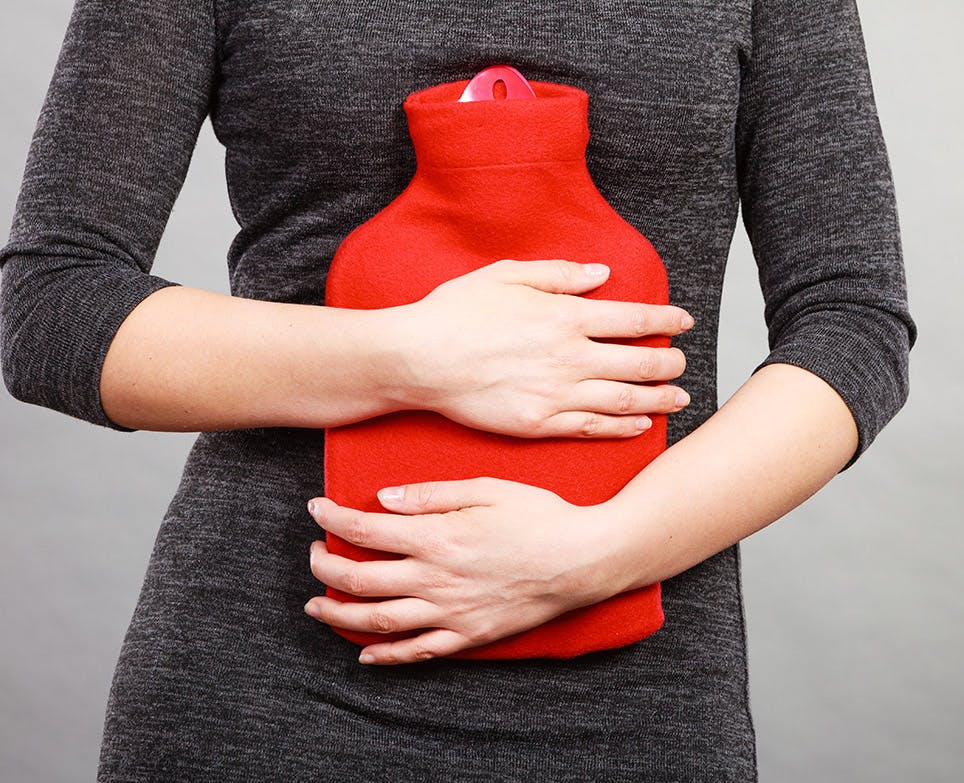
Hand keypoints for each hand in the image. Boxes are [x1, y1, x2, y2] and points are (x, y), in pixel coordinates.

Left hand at [303, 477, 618, 664]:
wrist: (585, 559)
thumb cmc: (540, 516)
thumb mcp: (486, 489)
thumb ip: (430, 495)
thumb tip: (382, 499)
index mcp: (437, 538)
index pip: (365, 531)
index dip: (333, 520)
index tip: (316, 509)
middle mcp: (436, 579)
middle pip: (361, 580)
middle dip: (326, 567)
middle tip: (313, 554)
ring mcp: (451, 612)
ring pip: (379, 621)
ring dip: (340, 616)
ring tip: (316, 607)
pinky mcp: (470, 635)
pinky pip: (419, 652)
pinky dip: (387, 656)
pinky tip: (366, 655)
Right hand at [388, 258, 692, 437]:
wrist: (418, 359)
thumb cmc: (455, 313)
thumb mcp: (506, 276)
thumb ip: (559, 275)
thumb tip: (601, 274)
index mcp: (565, 317)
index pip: (633, 318)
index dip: (664, 320)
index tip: (682, 322)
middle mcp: (570, 357)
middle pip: (638, 362)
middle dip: (668, 363)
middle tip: (682, 363)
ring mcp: (557, 394)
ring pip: (624, 399)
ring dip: (658, 398)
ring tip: (678, 398)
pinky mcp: (539, 424)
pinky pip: (593, 427)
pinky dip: (623, 427)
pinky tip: (641, 425)